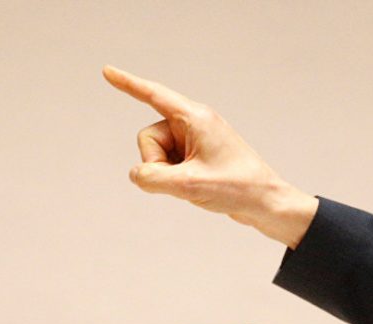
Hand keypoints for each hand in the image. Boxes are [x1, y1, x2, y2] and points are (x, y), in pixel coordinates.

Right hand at [102, 65, 317, 248]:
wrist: (266, 203)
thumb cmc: (237, 189)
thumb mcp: (188, 185)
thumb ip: (152, 178)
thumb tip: (137, 174)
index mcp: (196, 118)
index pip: (154, 96)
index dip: (127, 84)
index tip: (107, 71)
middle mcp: (195, 124)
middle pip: (149, 137)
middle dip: (156, 162)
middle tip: (185, 179)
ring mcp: (196, 141)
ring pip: (156, 155)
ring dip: (166, 174)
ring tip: (196, 184)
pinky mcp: (197, 157)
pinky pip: (169, 165)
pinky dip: (174, 179)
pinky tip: (197, 188)